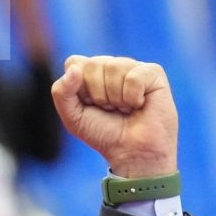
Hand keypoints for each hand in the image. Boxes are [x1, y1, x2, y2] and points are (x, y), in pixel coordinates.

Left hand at [51, 55, 177, 178]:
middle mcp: (111, 65)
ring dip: (116, 98)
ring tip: (125, 109)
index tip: (89, 105)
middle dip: (98, 95)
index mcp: (90, 72)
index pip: (74, 62)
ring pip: (113, 68)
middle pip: (93, 65)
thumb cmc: (104, 133)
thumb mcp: (73, 117)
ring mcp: (132, 66)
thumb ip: (62, 92)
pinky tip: (140, 105)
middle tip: (110, 110)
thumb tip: (74, 69)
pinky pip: (133, 77)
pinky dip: (133, 97)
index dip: (79, 88)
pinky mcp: (153, 72)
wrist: (131, 153)